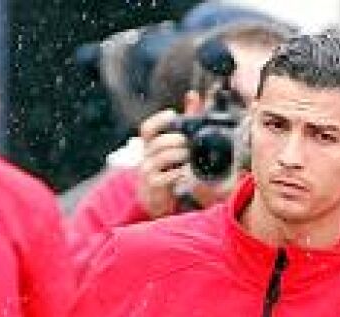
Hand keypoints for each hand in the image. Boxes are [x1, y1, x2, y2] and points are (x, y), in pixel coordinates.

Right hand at [135, 92, 203, 218]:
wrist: (155, 196)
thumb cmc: (166, 167)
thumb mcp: (171, 147)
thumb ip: (183, 123)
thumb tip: (194, 96)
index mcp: (149, 144)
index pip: (147, 128)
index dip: (159, 120)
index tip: (173, 114)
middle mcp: (146, 155)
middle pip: (159, 142)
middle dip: (177, 140)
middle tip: (190, 142)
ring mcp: (148, 170)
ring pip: (163, 158)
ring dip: (180, 155)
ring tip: (191, 156)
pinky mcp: (154, 184)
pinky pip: (166, 176)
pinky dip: (178, 173)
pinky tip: (187, 172)